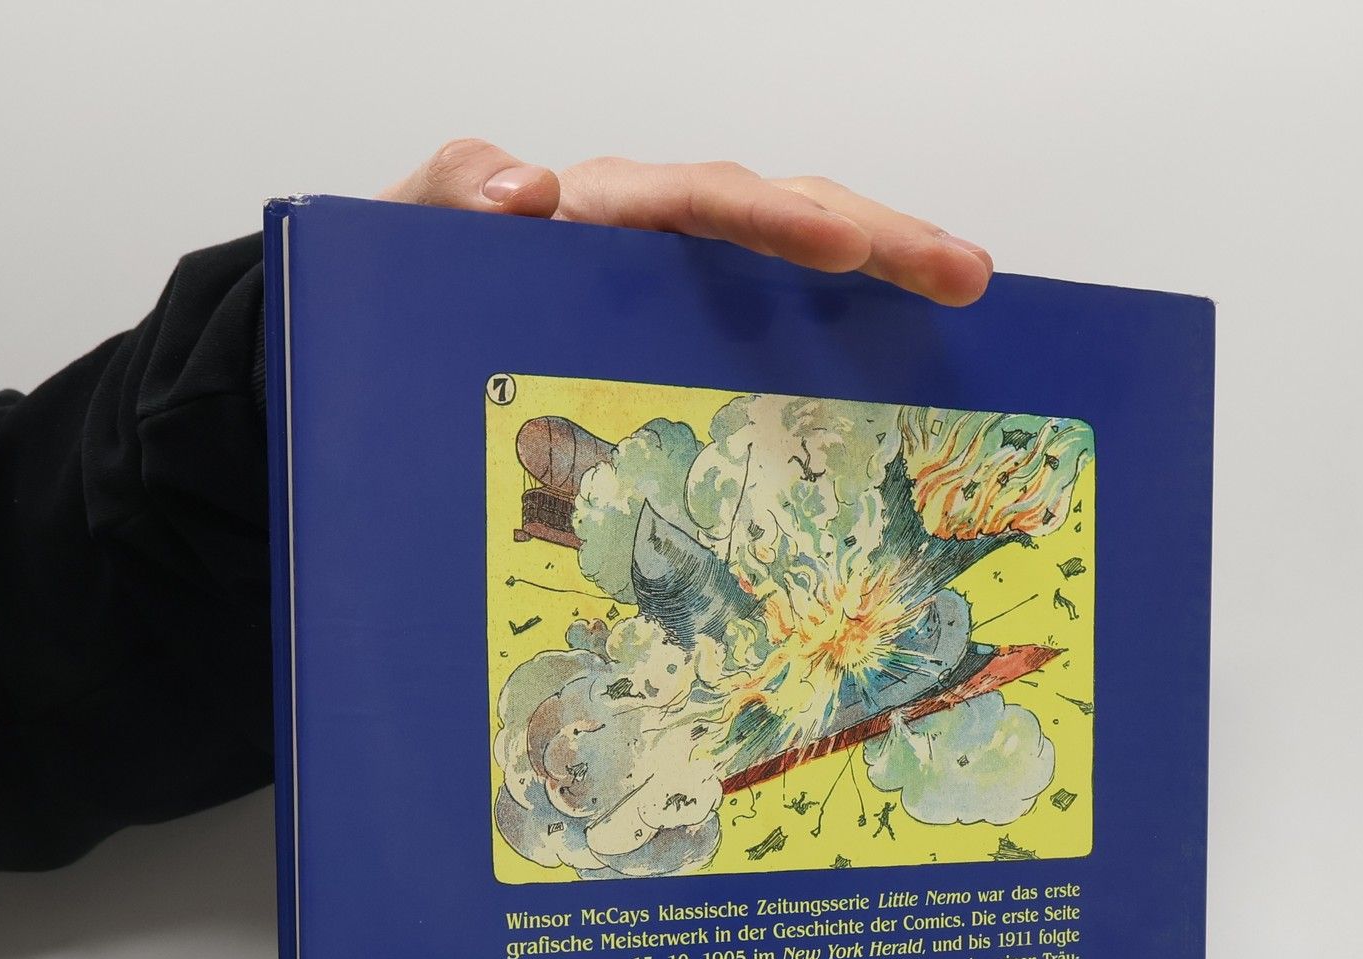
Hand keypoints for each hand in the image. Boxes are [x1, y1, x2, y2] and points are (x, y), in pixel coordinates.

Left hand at [379, 141, 991, 306]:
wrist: (395, 343)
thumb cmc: (407, 285)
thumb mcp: (406, 237)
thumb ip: (450, 196)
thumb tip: (530, 190)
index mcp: (598, 212)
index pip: (703, 201)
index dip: (777, 221)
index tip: (844, 246)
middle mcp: (653, 238)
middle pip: (783, 213)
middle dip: (879, 234)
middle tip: (962, 271)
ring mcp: (678, 289)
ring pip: (797, 257)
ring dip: (885, 267)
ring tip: (966, 288)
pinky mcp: (685, 340)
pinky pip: (776, 324)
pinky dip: (844, 330)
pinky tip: (905, 363)